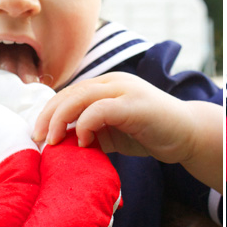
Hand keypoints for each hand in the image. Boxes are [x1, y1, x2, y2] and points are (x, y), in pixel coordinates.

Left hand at [33, 72, 222, 191]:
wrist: (187, 134)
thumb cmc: (150, 133)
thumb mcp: (114, 132)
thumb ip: (91, 131)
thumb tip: (61, 144)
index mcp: (107, 85)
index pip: (70, 92)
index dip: (49, 111)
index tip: (38, 134)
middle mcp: (114, 82)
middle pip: (70, 92)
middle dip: (49, 115)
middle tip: (38, 139)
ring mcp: (125, 90)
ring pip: (81, 97)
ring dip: (61, 119)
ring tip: (53, 141)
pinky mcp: (134, 104)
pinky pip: (100, 109)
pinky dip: (85, 124)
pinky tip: (82, 141)